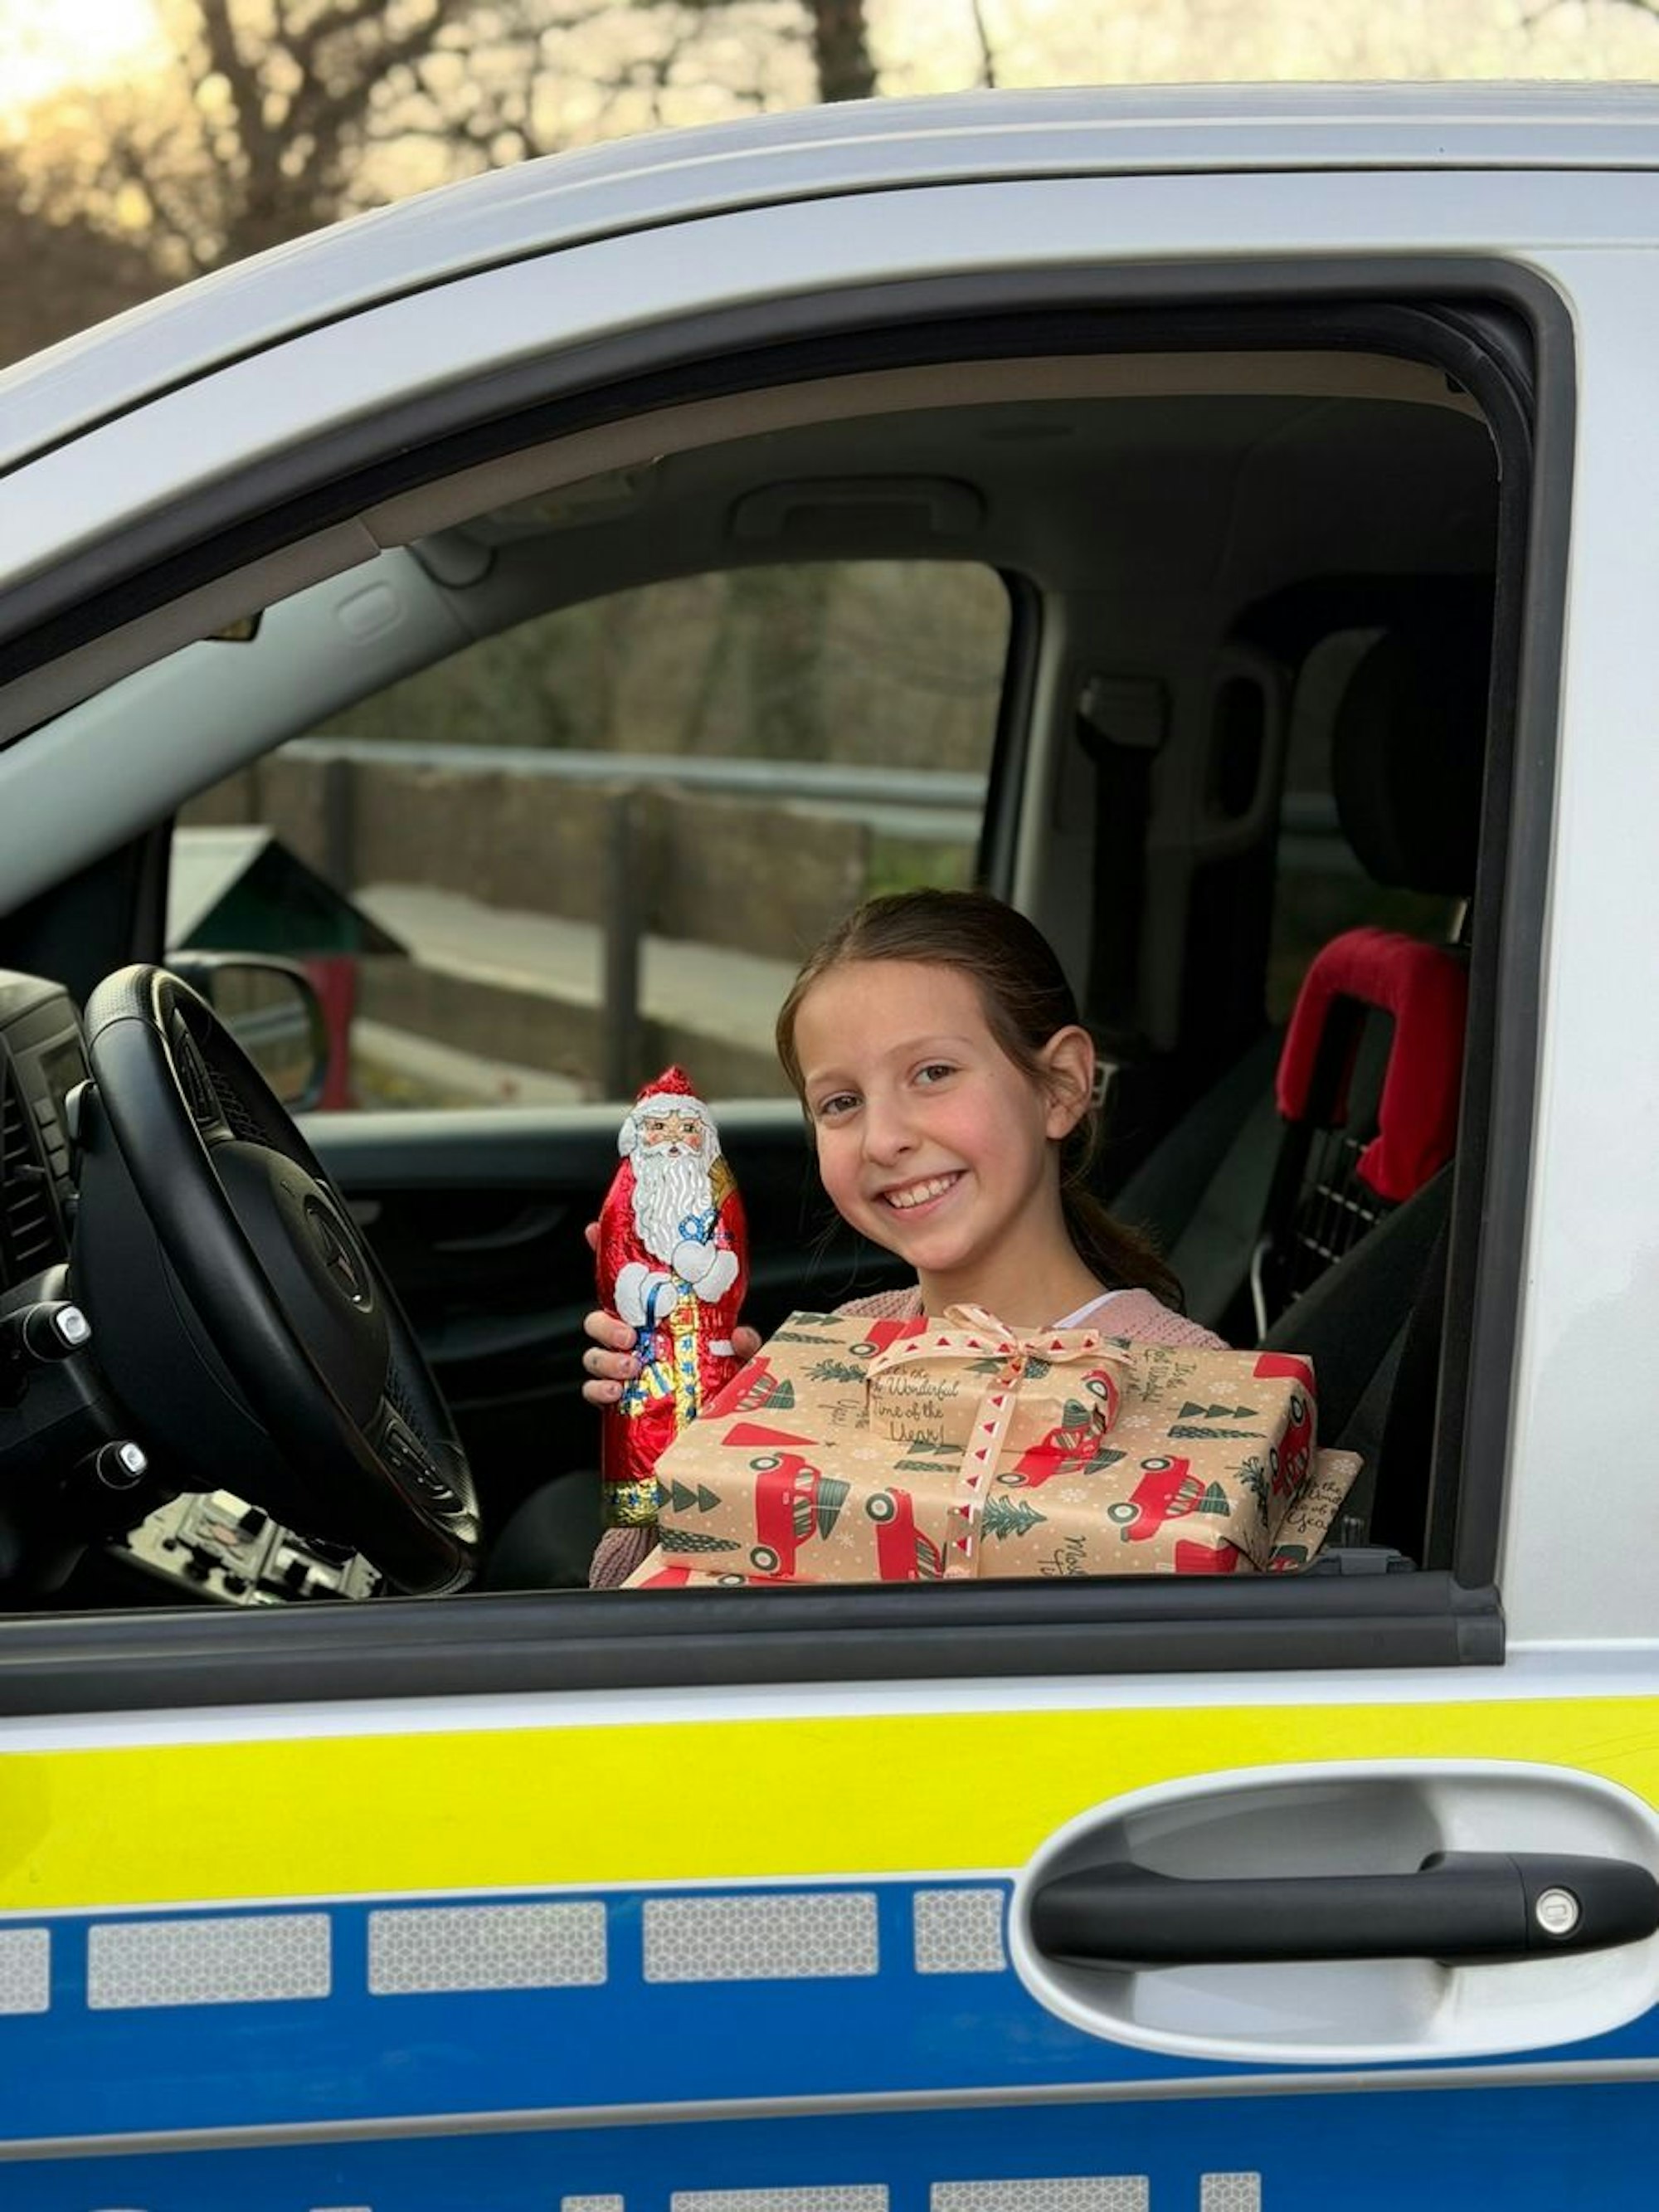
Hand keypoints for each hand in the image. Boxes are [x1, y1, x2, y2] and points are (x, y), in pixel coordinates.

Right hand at [581, 1222, 759, 1406]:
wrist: (714, 1418)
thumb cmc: (722, 1379)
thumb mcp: (737, 1354)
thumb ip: (743, 1343)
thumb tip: (740, 1335)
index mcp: (656, 1316)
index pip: (626, 1281)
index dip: (603, 1252)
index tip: (593, 1233)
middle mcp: (635, 1338)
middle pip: (599, 1319)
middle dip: (605, 1324)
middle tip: (630, 1335)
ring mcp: (623, 1367)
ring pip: (594, 1353)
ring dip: (605, 1357)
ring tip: (631, 1366)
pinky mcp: (618, 1398)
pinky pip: (594, 1389)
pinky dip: (598, 1390)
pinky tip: (615, 1391)